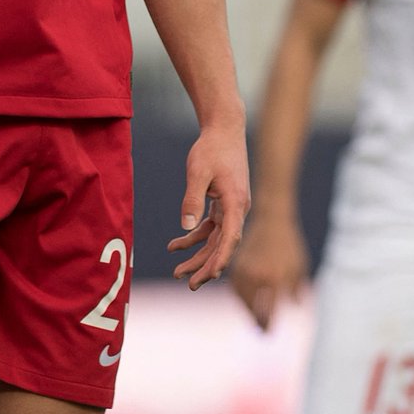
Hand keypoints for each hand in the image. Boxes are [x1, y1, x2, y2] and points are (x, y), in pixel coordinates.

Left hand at [166, 121, 249, 289]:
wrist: (224, 128)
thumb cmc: (212, 148)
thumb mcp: (198, 171)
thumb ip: (192, 199)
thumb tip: (185, 227)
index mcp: (236, 202)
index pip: (230, 238)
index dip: (220, 259)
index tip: (208, 276)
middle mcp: (238, 208)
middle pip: (223, 245)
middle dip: (206, 266)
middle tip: (189, 285)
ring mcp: (231, 206)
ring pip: (216, 239)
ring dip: (198, 255)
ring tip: (177, 272)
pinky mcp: (224, 202)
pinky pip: (210, 227)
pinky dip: (194, 237)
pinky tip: (175, 246)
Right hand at [229, 214, 308, 330]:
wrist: (271, 218)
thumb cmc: (289, 244)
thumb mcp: (298, 266)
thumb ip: (296, 289)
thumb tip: (295, 307)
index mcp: (275, 279)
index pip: (268, 311)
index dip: (268, 325)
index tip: (269, 333)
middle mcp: (257, 276)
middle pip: (253, 308)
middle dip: (257, 320)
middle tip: (261, 330)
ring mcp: (245, 269)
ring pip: (242, 298)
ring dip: (247, 308)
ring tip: (255, 315)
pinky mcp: (237, 263)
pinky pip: (236, 286)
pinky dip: (240, 295)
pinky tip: (247, 299)